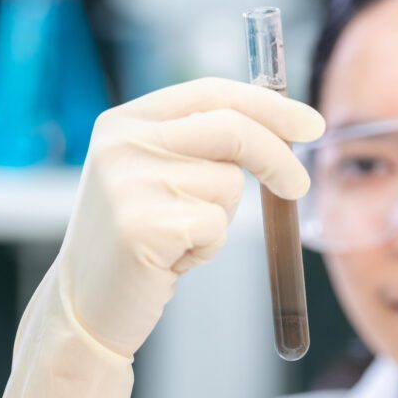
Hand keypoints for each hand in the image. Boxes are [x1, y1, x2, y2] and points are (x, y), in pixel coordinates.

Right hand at [0, 78, 324, 397]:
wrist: (87, 305)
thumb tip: (281, 125)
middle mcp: (121, 143)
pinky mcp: (141, 227)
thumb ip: (201, 143)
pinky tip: (171, 260)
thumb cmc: (138, 240)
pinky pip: (214, 226)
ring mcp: (127, 183)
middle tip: (299, 186)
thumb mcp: (157, 175)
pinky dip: (206, 248)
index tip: (310, 124)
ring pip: (227, 184)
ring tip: (179, 237)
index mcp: (125, 121)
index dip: (268, 105)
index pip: (211, 92)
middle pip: (230, 129)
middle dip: (277, 157)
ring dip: (219, 218)